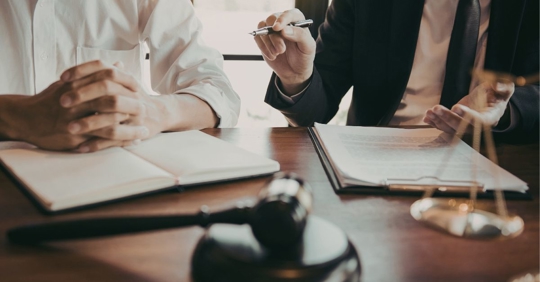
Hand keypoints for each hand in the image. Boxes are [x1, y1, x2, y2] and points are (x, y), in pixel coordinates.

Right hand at [13, 61, 148, 150]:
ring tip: (143, 133)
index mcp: (78, 86)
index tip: (142, 94)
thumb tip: (119, 64)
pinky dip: (117, 143)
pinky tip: (129, 143)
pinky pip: (99, 142)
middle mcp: (77, 102)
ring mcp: (74, 121)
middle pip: (112, 104)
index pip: (108, 83)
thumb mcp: (72, 82)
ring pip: (108, 125)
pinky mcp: (73, 138)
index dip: (128, 89)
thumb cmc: (53, 99)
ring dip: (129, 131)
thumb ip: (96, 73)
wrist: (26, 118)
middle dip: (132, 109)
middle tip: (146, 113)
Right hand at [253, 9, 315, 94]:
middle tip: (281, 50)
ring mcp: (272, 30)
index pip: (288, 14)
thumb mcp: (308, 47)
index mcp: (297, 21)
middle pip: (272, 19)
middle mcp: (283, 23)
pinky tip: (272, 56)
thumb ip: (300, 35)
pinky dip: (263, 47)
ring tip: (277, 54)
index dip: (282, 19)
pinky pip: (258, 37)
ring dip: (268, 43)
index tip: (277, 28)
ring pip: (263, 27)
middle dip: (275, 36)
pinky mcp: (264, 39)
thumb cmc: (304, 57)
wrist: (295, 71)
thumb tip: (284, 30)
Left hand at [423, 81, 514, 134]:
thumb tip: (496, 86)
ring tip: (429, 112)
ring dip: (438, 121)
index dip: (467, 115)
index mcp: (490, 117)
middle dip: (448, 118)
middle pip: (461, 127)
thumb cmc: (497, 94)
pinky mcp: (456, 125)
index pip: (479, 120)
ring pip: (450, 128)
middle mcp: (477, 127)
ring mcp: (465, 127)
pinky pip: (444, 127)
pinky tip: (426, 117)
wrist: (489, 101)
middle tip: (437, 108)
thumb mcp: (504, 88)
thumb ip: (502, 87)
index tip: (456, 107)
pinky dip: (434, 123)